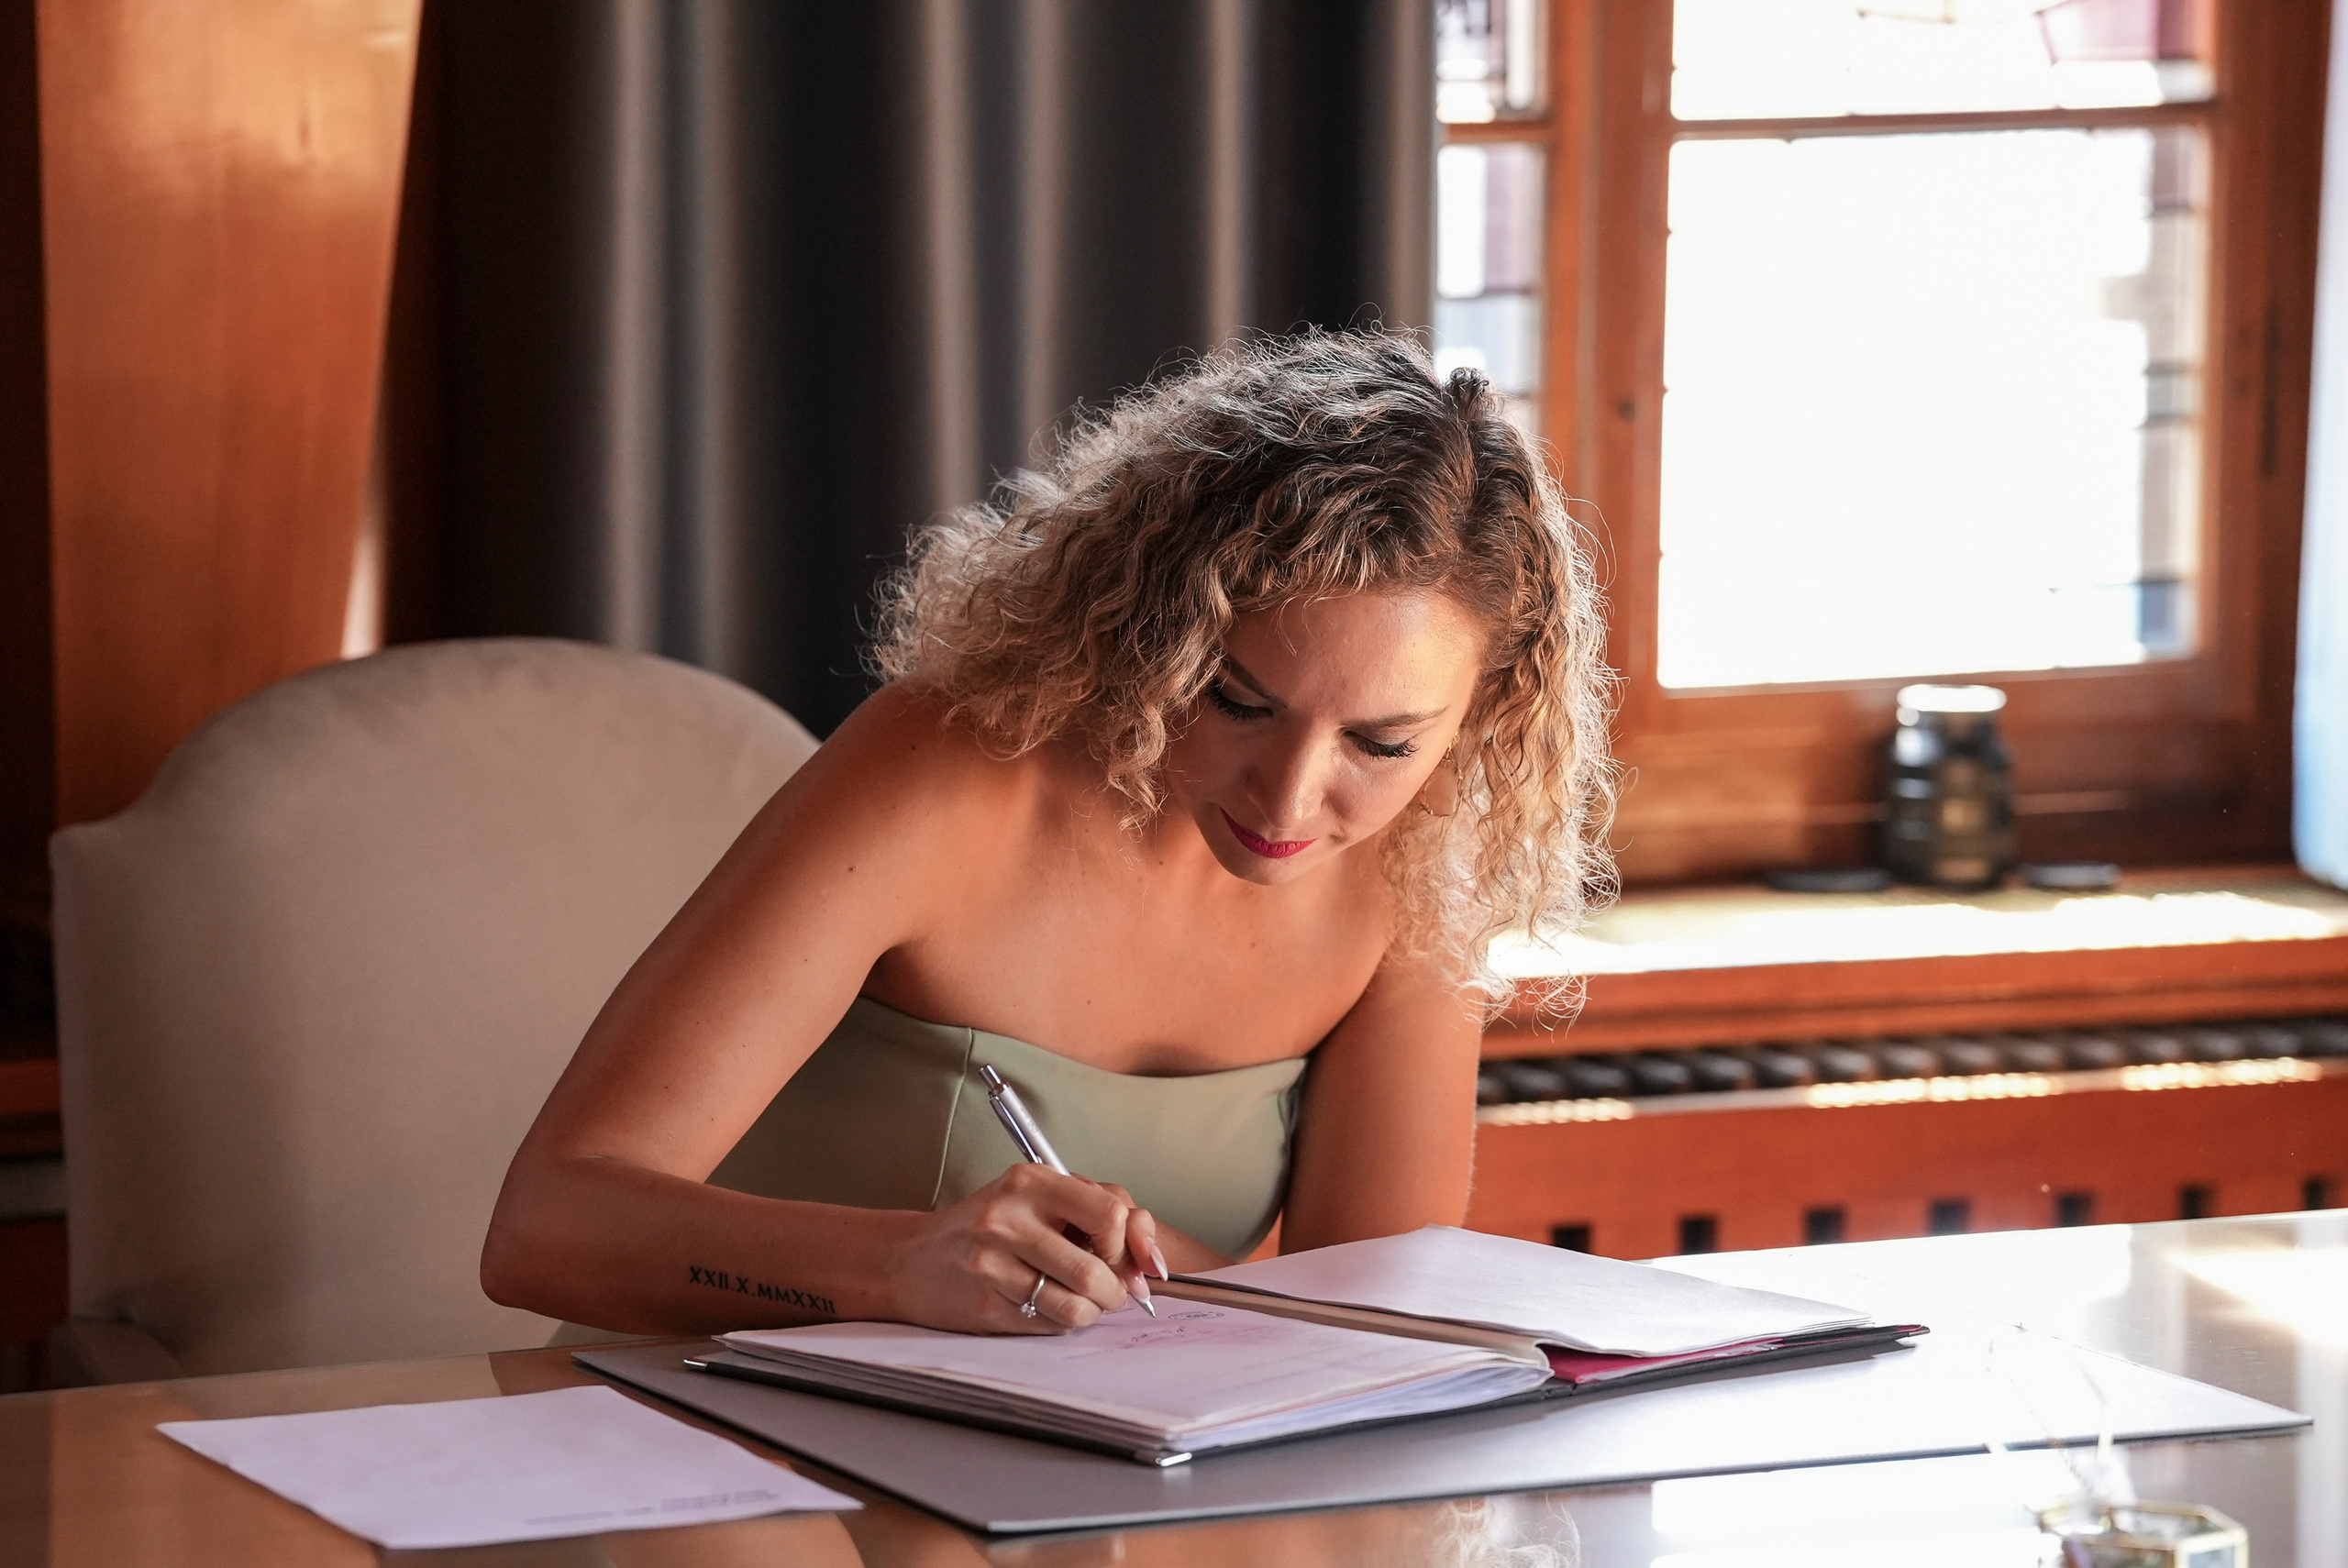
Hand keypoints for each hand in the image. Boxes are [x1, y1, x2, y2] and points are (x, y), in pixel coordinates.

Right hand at [883, 1164, 1167, 1333]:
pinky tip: (1041, 1306)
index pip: (1109, 1214)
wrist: (914, 1259)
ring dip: (1089, 1312)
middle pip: (1096, 1271)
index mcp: (1030, 1181)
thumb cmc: (989, 1226)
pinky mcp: (984, 1304)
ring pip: (1075, 1307)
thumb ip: (1100, 1213)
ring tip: (1076, 1300)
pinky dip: (1059, 1322)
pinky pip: (1048, 1325)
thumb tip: (1148, 1261)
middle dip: (1114, 1291)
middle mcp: (1008, 1218)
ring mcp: (992, 1263)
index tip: (1117, 1254)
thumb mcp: (1040, 1198)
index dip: (1125, 1244)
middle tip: (1108, 1291)